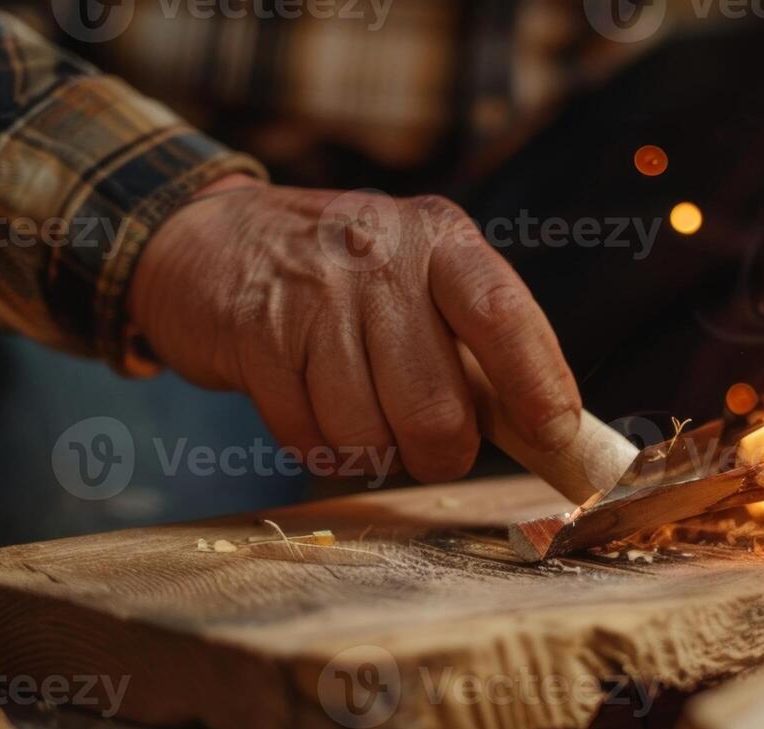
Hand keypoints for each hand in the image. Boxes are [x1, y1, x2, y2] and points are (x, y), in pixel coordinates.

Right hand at [128, 176, 581, 481]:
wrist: (209, 244)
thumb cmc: (341, 282)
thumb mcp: (420, 282)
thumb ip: (483, 347)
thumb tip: (555, 436)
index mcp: (440, 240)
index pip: (502, 316)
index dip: (536, 386)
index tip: (555, 439)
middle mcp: (380, 256)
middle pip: (436, 408)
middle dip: (439, 453)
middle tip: (429, 447)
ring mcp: (314, 294)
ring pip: (368, 435)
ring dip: (370, 450)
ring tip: (356, 408)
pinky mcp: (256, 334)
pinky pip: (308, 438)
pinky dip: (317, 445)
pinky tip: (309, 405)